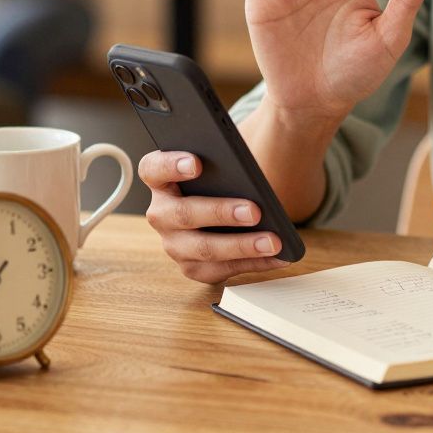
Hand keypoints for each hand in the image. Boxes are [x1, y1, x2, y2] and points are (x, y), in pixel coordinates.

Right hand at [140, 151, 291, 283]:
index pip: (153, 168)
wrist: (226, 211)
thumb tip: (253, 173)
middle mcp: (161, 214)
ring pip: (203, 248)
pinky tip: (278, 256)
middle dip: (220, 212)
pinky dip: (254, 263)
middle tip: (254, 211)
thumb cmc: (222, 182)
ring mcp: (174, 244)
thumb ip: (228, 162)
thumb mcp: (221, 166)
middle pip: (183, 213)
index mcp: (161, 180)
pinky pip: (223, 269)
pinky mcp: (193, 268)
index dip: (171, 165)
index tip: (197, 163)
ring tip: (273, 242)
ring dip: (242, 246)